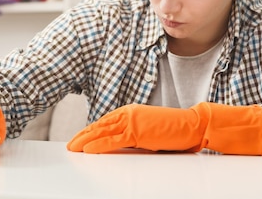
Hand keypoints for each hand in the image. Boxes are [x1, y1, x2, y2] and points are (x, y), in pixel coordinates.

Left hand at [67, 102, 261, 154]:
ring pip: (101, 131)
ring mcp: (131, 121)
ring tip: (73, 148)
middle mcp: (127, 113)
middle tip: (70, 145)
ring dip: (85, 140)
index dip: (91, 131)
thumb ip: (133, 136)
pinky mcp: (136, 131)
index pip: (105, 122)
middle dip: (83, 135)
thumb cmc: (173, 131)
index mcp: (130, 112)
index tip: (80, 139)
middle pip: (99, 125)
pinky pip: (112, 140)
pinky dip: (97, 144)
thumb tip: (119, 146)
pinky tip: (87, 150)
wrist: (191, 125)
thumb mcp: (148, 132)